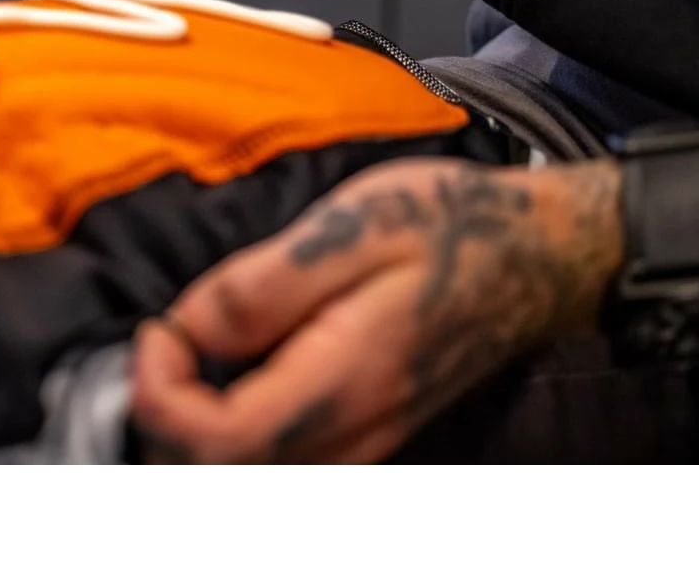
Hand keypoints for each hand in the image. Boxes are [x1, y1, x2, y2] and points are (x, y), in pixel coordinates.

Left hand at [129, 156, 622, 462]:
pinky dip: (234, 424)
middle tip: (169, 337)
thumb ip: (261, 287)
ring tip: (195, 351)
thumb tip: (187, 327)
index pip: (216, 443)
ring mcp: (363, 442)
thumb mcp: (351, 224)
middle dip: (168, 414)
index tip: (159, 329)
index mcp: (342, 380)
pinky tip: (236, 365)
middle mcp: (352, 433)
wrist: (539, 253)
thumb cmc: (449, 225)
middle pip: (221, 474)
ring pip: (248, 474)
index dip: (159, 392)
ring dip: (197, 424)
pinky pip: (280, 458)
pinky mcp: (366, 434)